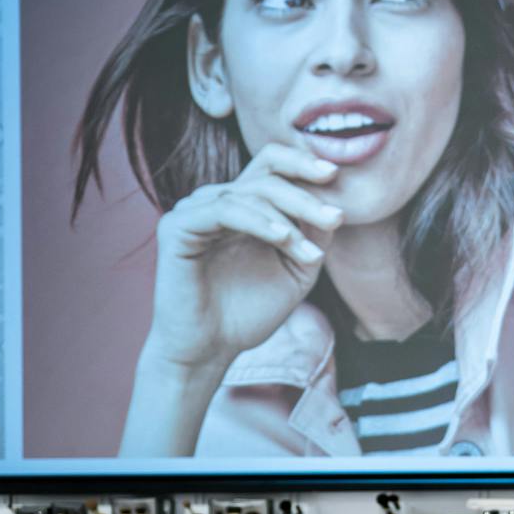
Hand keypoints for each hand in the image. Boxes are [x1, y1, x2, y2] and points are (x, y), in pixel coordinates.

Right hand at [147, 143, 343, 368]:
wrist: (210, 349)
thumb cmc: (249, 314)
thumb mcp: (295, 274)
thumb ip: (312, 240)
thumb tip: (334, 208)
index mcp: (242, 208)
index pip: (270, 167)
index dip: (301, 164)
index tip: (334, 174)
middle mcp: (216, 203)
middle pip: (265, 176)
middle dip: (305, 197)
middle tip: (336, 218)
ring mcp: (194, 211)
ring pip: (248, 193)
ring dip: (288, 218)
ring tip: (312, 252)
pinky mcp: (177, 227)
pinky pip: (223, 210)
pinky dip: (257, 221)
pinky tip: (283, 238)